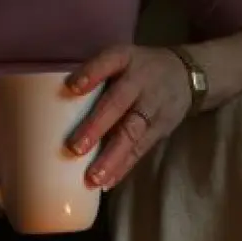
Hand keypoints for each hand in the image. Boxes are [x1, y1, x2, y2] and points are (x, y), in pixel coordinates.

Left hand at [65, 45, 191, 189]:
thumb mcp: (122, 59)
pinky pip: (141, 150)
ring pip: (132, 133)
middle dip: (97, 127)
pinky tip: (107, 182)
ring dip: (111, 157)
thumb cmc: (138, 69)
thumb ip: (96, 76)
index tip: (71, 87)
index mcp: (125, 59)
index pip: (108, 61)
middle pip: (118, 103)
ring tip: (93, 178)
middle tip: (75, 148)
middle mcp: (140, 81)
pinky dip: (123, 167)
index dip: (91, 74)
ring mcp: (153, 107)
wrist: (187, 74)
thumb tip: (54, 108)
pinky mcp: (160, 129)